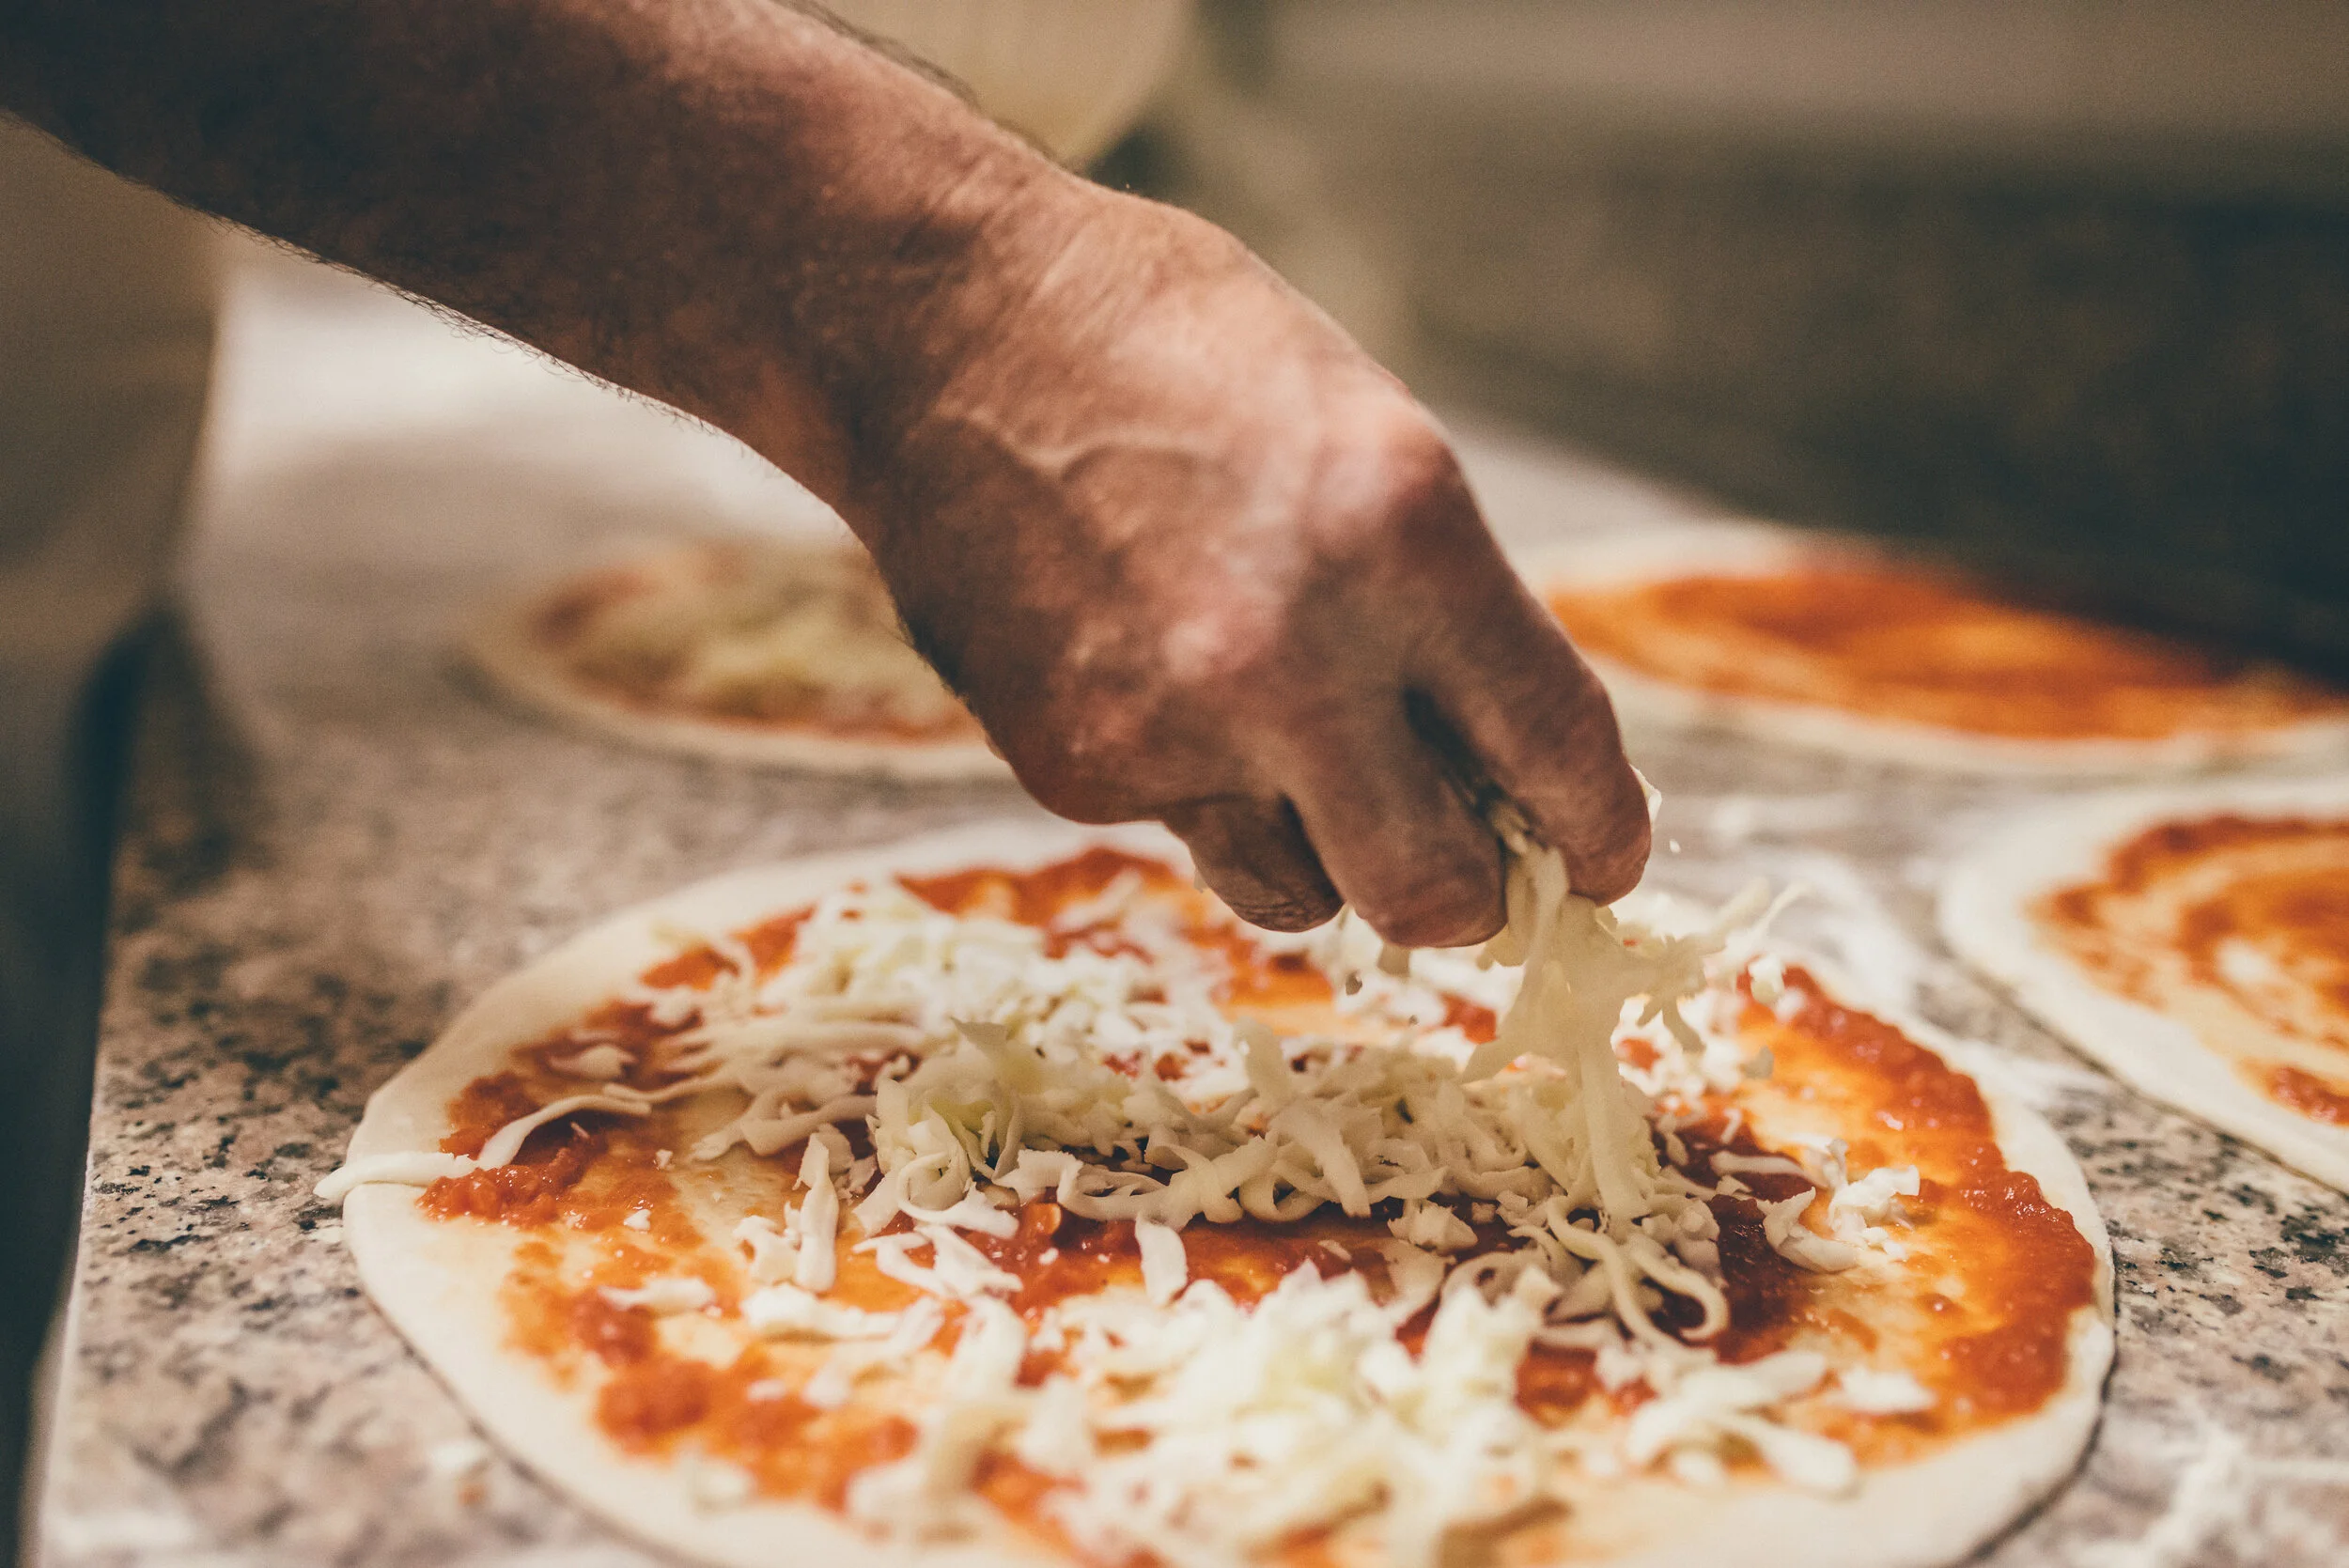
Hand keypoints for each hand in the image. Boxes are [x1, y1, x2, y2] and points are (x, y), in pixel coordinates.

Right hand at [840, 189, 1651, 945]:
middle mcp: (1297, 658)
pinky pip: (1187, 831)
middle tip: (1461, 856)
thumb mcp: (1364, 432)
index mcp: (1406, 538)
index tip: (1602, 858)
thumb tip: (1497, 758)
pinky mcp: (1073, 769)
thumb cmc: (1174, 349)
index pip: (1557, 751)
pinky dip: (1199, 784)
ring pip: (1303, 896)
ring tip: (1278, 733)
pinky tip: (1150, 669)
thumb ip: (1443, 601)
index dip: (1600, 830)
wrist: (940, 328)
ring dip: (1326, 849)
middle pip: (1435, 897)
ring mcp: (1173, 730)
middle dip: (1468, 893)